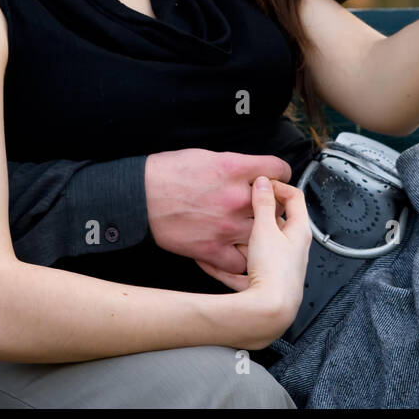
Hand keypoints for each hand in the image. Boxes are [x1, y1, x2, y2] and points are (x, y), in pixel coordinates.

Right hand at [143, 149, 291, 272]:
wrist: (139, 196)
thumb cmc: (167, 173)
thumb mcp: (207, 156)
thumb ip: (237, 166)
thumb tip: (255, 173)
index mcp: (235, 169)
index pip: (279, 170)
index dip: (279, 175)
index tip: (276, 180)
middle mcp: (235, 198)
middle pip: (276, 205)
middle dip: (272, 206)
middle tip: (264, 207)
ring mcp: (226, 226)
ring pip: (263, 235)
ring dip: (261, 234)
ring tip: (253, 232)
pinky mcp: (211, 249)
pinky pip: (240, 262)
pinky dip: (240, 259)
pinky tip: (236, 252)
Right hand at [195, 177, 311, 346]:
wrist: (270, 311)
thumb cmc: (274, 271)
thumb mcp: (265, 229)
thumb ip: (263, 204)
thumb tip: (264, 183)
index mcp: (299, 231)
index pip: (295, 198)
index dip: (278, 185)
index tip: (260, 183)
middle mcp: (292, 248)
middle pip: (273, 224)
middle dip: (253, 215)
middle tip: (238, 207)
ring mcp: (277, 266)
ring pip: (256, 246)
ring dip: (239, 241)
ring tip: (221, 235)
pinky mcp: (262, 283)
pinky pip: (243, 269)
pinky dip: (229, 264)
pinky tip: (210, 262)